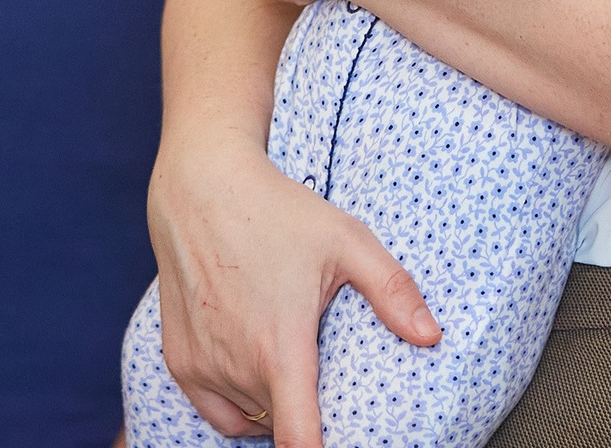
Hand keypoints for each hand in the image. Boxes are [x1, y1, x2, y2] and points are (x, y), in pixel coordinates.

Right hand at [146, 131, 437, 447]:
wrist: (200, 188)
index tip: (334, 443)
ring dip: (273, 404)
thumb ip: (392, 290)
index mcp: (279, 346)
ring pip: (251, 418)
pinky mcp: (180, 361)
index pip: (297, 440)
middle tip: (323, 367)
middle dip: (307, 408)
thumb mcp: (346, 239)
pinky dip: (239, 404)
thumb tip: (431, 336)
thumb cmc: (275, 210)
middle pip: (280, 425)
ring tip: (289, 360)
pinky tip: (254, 369)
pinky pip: (218, 410)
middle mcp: (236, 364)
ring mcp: (202, 365)